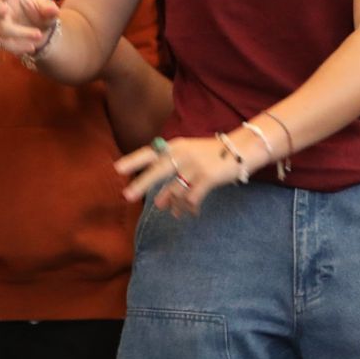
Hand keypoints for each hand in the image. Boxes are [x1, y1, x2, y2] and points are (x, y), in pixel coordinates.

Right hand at [0, 0, 58, 57]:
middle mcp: (3, 9)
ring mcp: (2, 25)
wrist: (44, 31)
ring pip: (4, 30)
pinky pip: (7, 45)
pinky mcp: (5, 40)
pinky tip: (32, 47)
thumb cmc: (41, 11)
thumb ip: (49, 8)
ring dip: (21, 33)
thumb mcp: (47, 7)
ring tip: (38, 35)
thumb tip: (53, 11)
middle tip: (5, 9)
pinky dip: (19, 47)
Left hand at [114, 136, 238, 216]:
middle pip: (157, 171)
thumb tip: (160, 201)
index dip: (133, 161)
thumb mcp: (190, 152)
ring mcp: (195, 165)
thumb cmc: (213, 154)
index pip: (150, 153)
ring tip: (172, 212)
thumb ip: (174, 173)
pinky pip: (191, 198)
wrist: (242, 149)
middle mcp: (183, 154)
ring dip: (172, 204)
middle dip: (141, 184)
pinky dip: (189, 208)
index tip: (117, 169)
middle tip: (127, 196)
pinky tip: (192, 212)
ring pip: (175, 190)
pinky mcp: (207, 177)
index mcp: (176, 146)